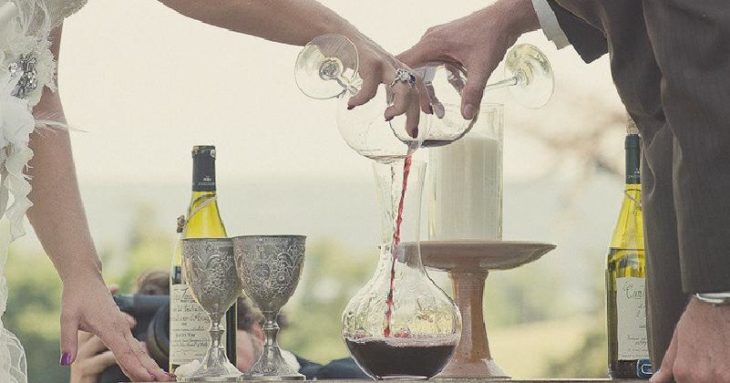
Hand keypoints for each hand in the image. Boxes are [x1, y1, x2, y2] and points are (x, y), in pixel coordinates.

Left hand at [60, 274, 169, 380]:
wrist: (86, 279)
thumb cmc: (76, 297)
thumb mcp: (67, 317)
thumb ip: (68, 340)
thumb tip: (66, 362)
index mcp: (108, 328)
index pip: (123, 353)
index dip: (134, 367)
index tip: (145, 378)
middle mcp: (119, 328)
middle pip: (136, 352)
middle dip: (149, 368)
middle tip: (162, 380)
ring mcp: (122, 326)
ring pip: (137, 348)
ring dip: (148, 363)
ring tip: (160, 375)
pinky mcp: (121, 325)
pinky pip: (133, 343)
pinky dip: (141, 355)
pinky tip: (147, 363)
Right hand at [346, 35, 422, 135]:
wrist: (334, 31)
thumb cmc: (350, 53)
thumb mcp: (368, 70)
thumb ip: (376, 84)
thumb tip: (373, 104)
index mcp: (394, 66)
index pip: (417, 82)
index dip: (426, 98)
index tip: (429, 114)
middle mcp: (393, 64)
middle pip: (414, 90)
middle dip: (414, 113)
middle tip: (410, 132)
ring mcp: (383, 62)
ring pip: (403, 88)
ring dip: (398, 108)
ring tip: (387, 118)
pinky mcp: (370, 62)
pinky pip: (371, 88)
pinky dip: (362, 99)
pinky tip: (352, 104)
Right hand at [397, 0, 539, 119]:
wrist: (505, 19)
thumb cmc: (491, 35)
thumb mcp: (481, 67)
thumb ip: (472, 92)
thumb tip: (466, 114)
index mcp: (431, 44)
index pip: (403, 63)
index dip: (400, 82)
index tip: (402, 101)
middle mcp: (429, 41)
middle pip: (411, 69)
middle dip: (414, 91)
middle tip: (424, 110)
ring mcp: (436, 41)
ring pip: (422, 67)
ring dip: (426, 87)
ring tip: (434, 107)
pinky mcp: (445, 43)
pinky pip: (433, 63)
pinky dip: (437, 78)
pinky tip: (451, 89)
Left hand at [651, 298, 729, 382]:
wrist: (717, 304)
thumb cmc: (700, 318)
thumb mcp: (678, 339)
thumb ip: (668, 364)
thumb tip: (657, 380)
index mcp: (683, 372)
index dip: (694, 377)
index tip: (699, 369)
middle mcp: (700, 378)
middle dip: (707, 377)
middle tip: (711, 360)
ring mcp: (720, 378)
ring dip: (719, 375)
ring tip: (720, 359)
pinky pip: (728, 379)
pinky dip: (728, 372)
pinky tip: (726, 360)